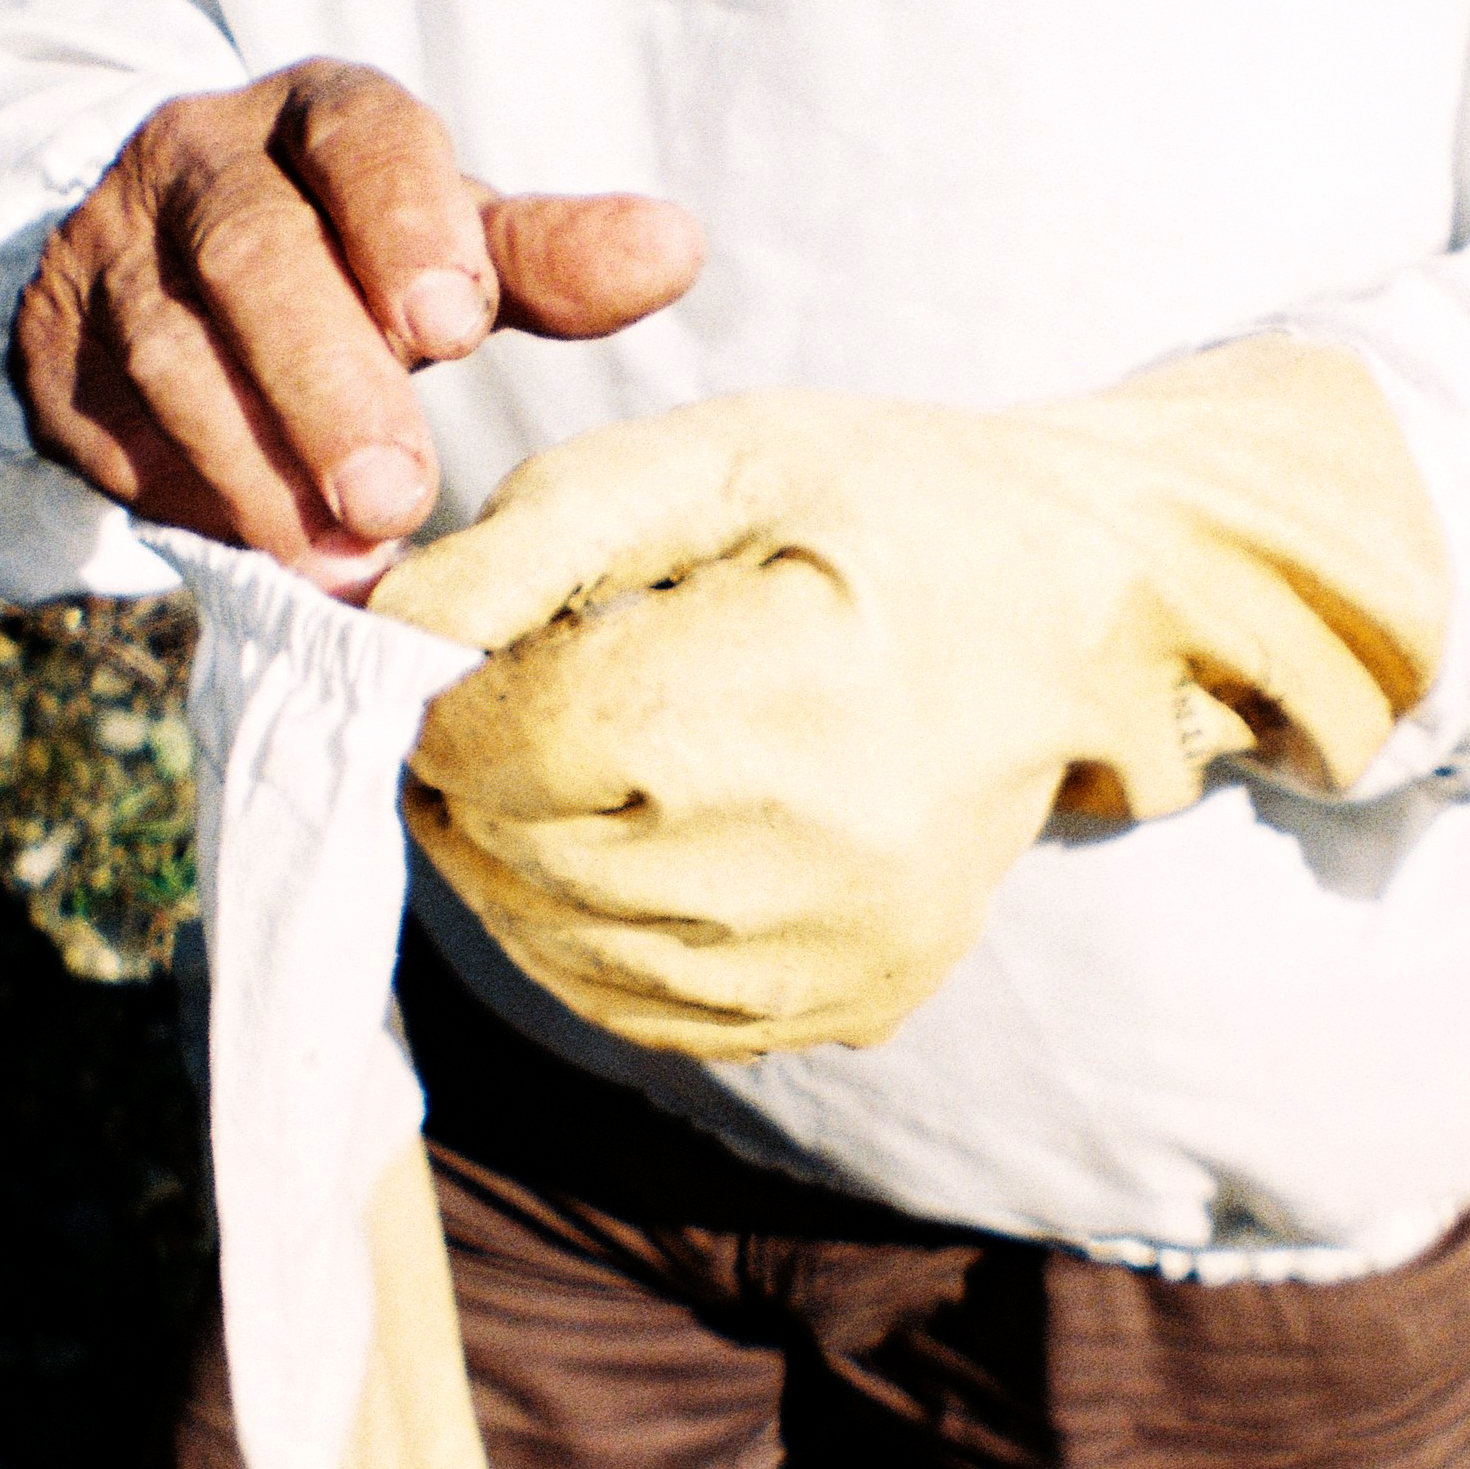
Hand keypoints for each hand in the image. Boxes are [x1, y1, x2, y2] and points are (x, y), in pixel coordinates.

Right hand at [11, 60, 703, 598]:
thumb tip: (678, 247)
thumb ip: (551, 258)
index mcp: (321, 115)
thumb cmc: (351, 261)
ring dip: (261, 470)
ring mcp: (111, 248)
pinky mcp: (55, 345)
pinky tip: (254, 552)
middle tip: (396, 496)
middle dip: (329, 383)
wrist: (166, 275)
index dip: (405, 224)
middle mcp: (201, 158)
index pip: (362, 139)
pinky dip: (185, 494)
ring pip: (174, 353)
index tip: (452, 325)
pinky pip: (109, 423)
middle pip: (255, 255)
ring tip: (344, 561)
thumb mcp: (454, 250)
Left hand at [370, 339, 1446, 1057]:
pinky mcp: (847, 1006)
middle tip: (497, 701)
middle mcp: (821, 858)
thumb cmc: (886, 507)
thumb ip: (532, 539)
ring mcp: (837, 955)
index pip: (524, 742)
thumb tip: (385, 631)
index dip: (450, 699)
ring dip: (509, 860)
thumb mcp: (714, 459)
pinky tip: (615, 845)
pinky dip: (581, 935)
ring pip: (561, 947)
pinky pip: (638, 1010)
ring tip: (558, 763)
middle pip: (527, 852)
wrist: (1084, 612)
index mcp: (789, 696)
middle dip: (468, 776)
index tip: (461, 651)